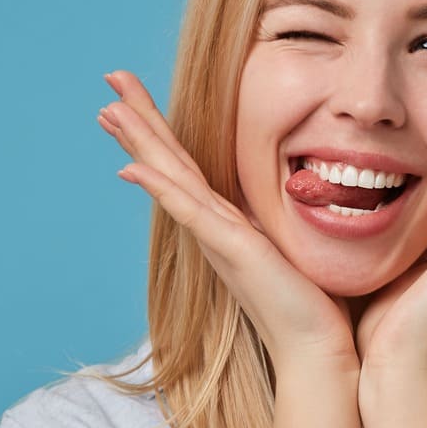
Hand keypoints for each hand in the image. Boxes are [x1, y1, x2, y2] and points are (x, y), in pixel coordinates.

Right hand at [99, 71, 359, 372]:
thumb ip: (285, 220)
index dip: (160, 129)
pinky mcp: (230, 250)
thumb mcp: (296, 244)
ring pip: (170, 177)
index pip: (186, 165)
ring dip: (139, 141)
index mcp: (228, 222)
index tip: (134, 97)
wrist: (317, 350)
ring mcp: (217, 238)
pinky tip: (132, 167)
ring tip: (109, 107)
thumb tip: (309, 190)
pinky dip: (161, 188)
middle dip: (139, 118)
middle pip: (168, 161)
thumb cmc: (316, 305)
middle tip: (110, 77)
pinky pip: (189, 211)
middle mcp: (214, 227)